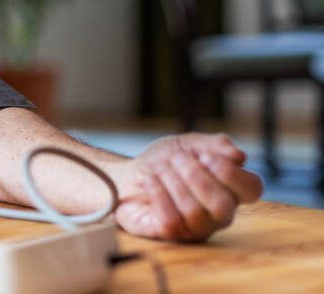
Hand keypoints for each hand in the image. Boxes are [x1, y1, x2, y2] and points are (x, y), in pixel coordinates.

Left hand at [113, 132, 262, 241]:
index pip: (252, 189)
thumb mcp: (188, 143)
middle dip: (196, 177)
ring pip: (194, 212)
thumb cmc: (164, 161)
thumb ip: (214, 145)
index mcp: (230, 189)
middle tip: (176, 159)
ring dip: (173, 183)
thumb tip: (239, 156)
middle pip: (222, 205)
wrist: (127, 174)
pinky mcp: (171, 235)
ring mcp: (196, 228)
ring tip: (160, 169)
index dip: (230, 172)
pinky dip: (158, 194)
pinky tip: (150, 181)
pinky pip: (172, 221)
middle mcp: (218, 213)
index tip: (205, 156)